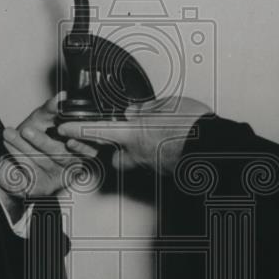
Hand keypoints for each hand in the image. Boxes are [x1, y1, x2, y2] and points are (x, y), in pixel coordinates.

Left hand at [0, 93, 98, 198]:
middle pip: (60, 154)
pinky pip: (29, 175)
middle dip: (41, 141)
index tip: (61, 130)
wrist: (13, 157)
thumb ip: (51, 109)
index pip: (85, 148)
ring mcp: (58, 178)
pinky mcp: (41, 188)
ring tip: (9, 134)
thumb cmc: (32, 136)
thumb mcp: (41, 119)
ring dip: (23, 147)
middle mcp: (73, 164)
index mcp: (80, 147)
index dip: (76, 142)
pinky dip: (17, 159)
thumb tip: (62, 97)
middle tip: (26, 130)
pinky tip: (9, 149)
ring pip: (42, 162)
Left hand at [57, 97, 210, 175]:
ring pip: (131, 159)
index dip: (76, 129)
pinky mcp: (162, 173)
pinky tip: (161, 142)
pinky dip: (150, 153)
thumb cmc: (192, 127)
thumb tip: (136, 111)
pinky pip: (148, 162)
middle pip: (110, 153)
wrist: (215, 147)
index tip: (63, 128)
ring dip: (132, 148)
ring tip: (146, 135)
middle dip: (110, 144)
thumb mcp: (165, 105)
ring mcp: (149, 167)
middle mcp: (136, 155)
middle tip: (113, 134)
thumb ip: (145, 108)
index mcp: (131, 135)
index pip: (94, 131)